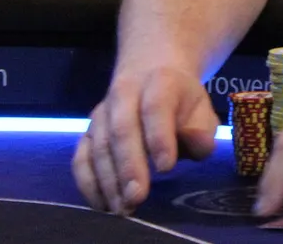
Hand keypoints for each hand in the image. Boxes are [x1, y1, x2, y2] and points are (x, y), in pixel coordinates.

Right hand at [72, 62, 219, 213]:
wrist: (149, 74)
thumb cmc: (180, 102)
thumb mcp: (201, 110)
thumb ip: (201, 131)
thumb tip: (197, 145)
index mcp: (159, 82)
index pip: (156, 107)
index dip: (159, 137)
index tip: (166, 168)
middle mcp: (124, 93)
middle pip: (122, 129)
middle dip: (129, 166)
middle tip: (137, 197)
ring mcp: (102, 113)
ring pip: (100, 146)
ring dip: (108, 180)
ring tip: (122, 209)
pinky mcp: (87, 132)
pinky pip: (81, 157)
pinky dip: (88, 183)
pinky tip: (101, 205)